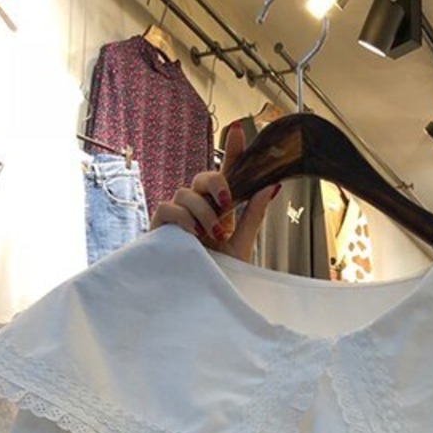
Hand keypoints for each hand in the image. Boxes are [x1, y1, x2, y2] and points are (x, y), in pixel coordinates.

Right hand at [150, 121, 280, 262]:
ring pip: (186, 191)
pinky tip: (192, 234)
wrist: (202, 301)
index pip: (225, 174)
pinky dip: (181, 217)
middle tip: (227, 203)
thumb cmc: (220, 276)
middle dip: (216, 183)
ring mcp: (178, 217)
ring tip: (212, 235)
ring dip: (203, 211)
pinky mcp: (162, 229)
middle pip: (203, 176)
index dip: (232, 151)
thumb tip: (271, 185)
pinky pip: (167, 207)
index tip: (239, 131)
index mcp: (218, 210)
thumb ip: (253, 214)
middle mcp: (197, 208)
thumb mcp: (242, 243)